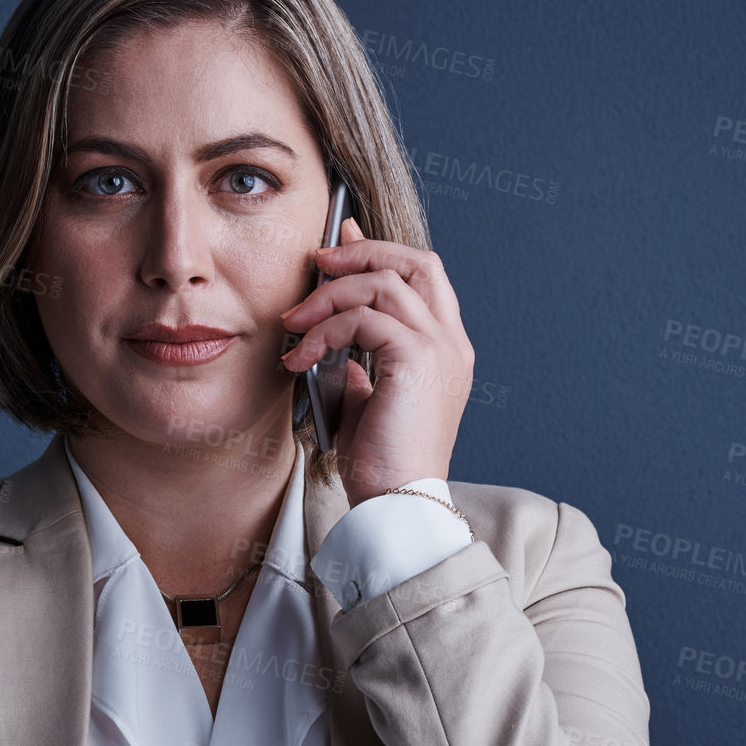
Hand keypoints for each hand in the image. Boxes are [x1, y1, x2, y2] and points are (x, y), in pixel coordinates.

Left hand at [279, 217, 474, 507]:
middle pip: (415, 262)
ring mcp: (439, 349)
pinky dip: (325, 330)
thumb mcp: (369, 403)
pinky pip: (363, 318)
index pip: (422, 277)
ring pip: (382, 284)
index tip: (339, 241)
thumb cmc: (382, 465)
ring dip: (329, 296)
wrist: (396, 504)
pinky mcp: (417, 360)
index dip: (380, 251)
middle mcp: (450, 344)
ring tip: (294, 324)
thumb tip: (339, 340)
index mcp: (445, 351)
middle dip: (363, 252)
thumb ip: (363, 366)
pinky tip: (301, 356)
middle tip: (319, 261)